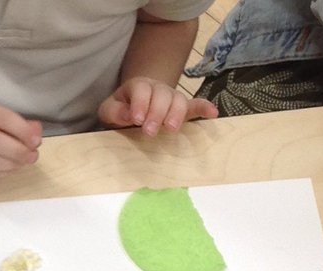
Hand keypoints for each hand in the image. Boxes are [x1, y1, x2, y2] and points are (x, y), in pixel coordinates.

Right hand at [0, 97, 41, 176]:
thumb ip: (13, 121)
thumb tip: (36, 132)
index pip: (2, 118)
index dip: (22, 131)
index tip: (37, 140)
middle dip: (18, 151)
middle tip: (33, 156)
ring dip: (12, 165)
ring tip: (24, 162)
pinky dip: (2, 172)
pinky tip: (12, 168)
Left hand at [99, 77, 216, 134]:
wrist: (135, 106)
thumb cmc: (121, 110)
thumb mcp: (109, 110)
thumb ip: (114, 112)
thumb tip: (128, 115)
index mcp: (138, 87)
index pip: (141, 90)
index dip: (140, 103)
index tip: (137, 119)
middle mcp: (157, 89)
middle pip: (162, 95)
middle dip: (157, 113)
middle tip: (149, 131)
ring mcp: (171, 97)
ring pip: (178, 100)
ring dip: (176, 113)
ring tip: (171, 128)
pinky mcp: (182, 108)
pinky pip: (195, 105)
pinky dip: (204, 108)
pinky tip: (213, 113)